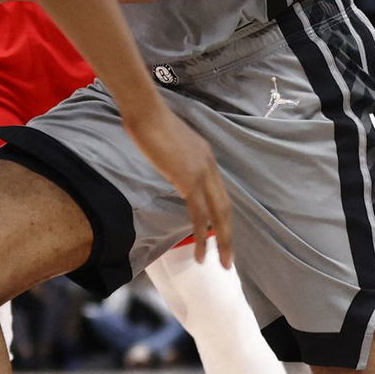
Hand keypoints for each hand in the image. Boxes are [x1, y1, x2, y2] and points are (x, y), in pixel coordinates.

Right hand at [122, 103, 233, 266]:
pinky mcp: (188, 179)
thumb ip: (172, 158)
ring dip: (221, 242)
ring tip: (221, 263)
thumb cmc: (147, 120)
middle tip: (229, 259)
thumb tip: (169, 169)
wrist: (145, 110)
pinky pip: (199, 213)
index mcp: (205, 156)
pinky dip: (201, 234)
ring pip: (218, 215)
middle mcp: (209, 165)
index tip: (219, 234)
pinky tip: (199, 250)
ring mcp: (200, 172)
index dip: (220, 215)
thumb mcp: (166, 142)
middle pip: (226, 208)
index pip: (218, 192)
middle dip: (228, 236)